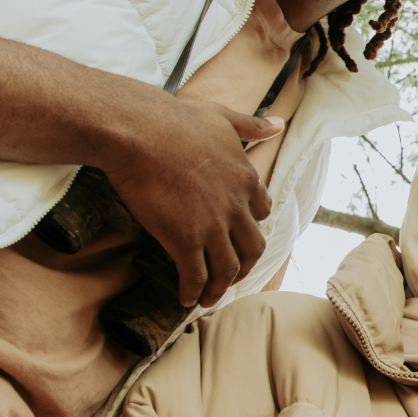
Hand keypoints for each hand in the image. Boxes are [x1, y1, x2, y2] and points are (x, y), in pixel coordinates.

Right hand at [98, 98, 284, 307]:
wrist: (139, 130)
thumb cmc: (174, 119)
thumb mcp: (222, 117)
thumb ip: (251, 125)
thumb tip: (278, 122)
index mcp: (245, 179)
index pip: (262, 212)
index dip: (252, 226)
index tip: (241, 234)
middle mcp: (235, 206)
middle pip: (252, 248)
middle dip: (244, 266)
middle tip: (231, 276)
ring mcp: (212, 225)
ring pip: (227, 269)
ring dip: (220, 288)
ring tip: (209, 298)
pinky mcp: (184, 239)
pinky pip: (195, 276)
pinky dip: (193, 292)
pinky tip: (185, 299)